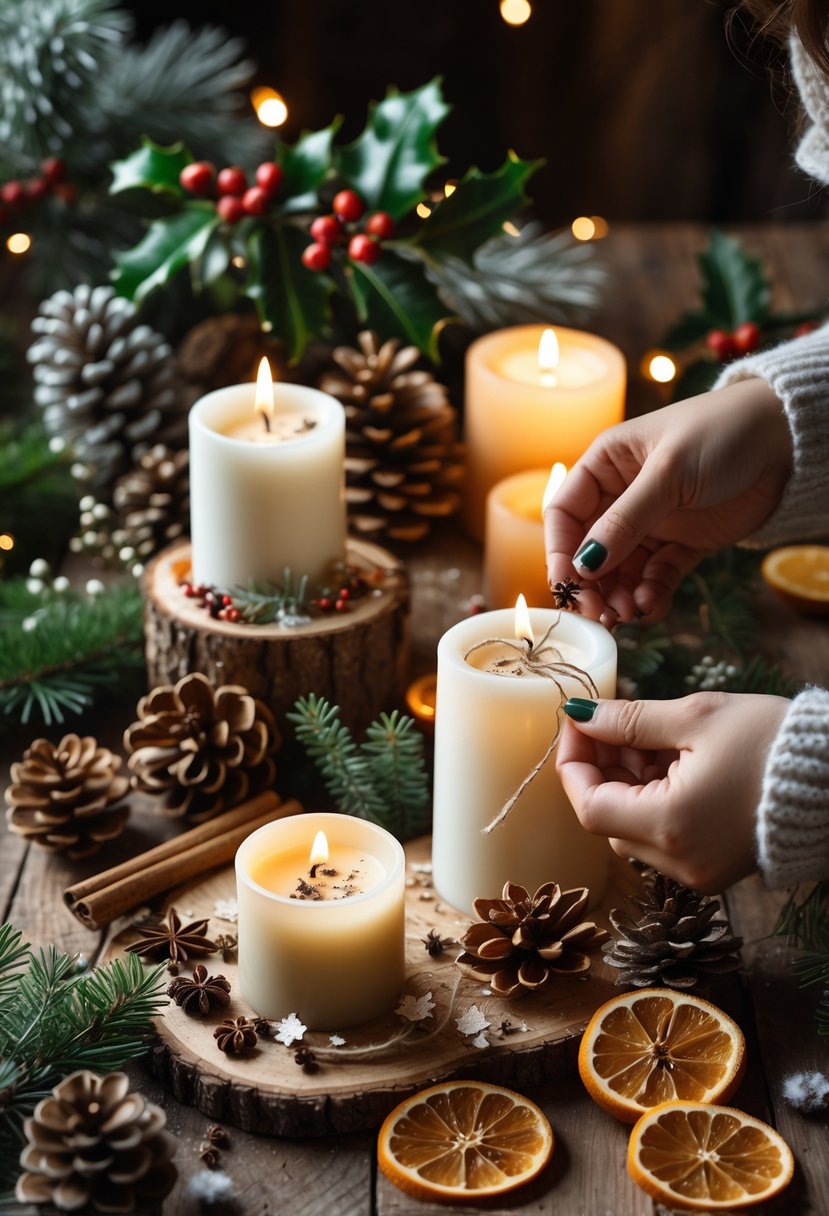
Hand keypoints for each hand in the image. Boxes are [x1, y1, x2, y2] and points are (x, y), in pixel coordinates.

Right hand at [543, 377, 790, 624]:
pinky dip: (651, 593)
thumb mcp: (668, 473)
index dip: (560, 549)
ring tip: (629, 613)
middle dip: (592, 584)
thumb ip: (625, 520)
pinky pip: (657, 575)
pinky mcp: (684, 543)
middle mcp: (623, 496)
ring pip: (622, 569)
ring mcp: (654, 522)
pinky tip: (651, 605)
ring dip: (620, 594)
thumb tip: (584, 565)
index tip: (568, 584)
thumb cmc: (721, 433)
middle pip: (590, 549)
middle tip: (599, 613)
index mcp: (607, 465)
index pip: (566, 513)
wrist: (787, 438)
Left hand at [556, 691, 789, 891]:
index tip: (578, 724)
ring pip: (634, 828)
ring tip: (648, 736)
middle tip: (612, 723)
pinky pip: (663, 835)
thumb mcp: (696, 717)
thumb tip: (581, 715)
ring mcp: (697, 870)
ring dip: (629, 781)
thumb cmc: (773, 742)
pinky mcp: (713, 866)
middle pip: (608, 819)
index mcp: (669, 827)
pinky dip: (655, 799)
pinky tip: (670, 759)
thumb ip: (629, 720)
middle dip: (603, 768)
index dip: (574, 763)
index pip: (589, 806)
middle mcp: (678, 862)